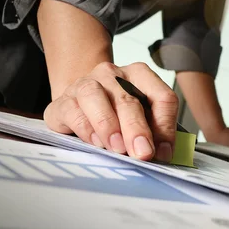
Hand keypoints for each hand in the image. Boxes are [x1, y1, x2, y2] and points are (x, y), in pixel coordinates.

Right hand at [44, 62, 178, 161]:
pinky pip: (73, 111)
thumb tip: (163, 153)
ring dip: (108, 125)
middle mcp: (112, 74)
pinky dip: (86, 129)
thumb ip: (155, 133)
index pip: (162, 97)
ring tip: (117, 148)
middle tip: (142, 153)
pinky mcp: (63, 101)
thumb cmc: (117, 115)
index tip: (163, 153)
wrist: (79, 108)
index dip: (165, 126)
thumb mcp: (142, 120)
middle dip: (137, 129)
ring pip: (94, 96)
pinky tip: (96, 143)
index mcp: (140, 75)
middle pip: (128, 98)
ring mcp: (85, 83)